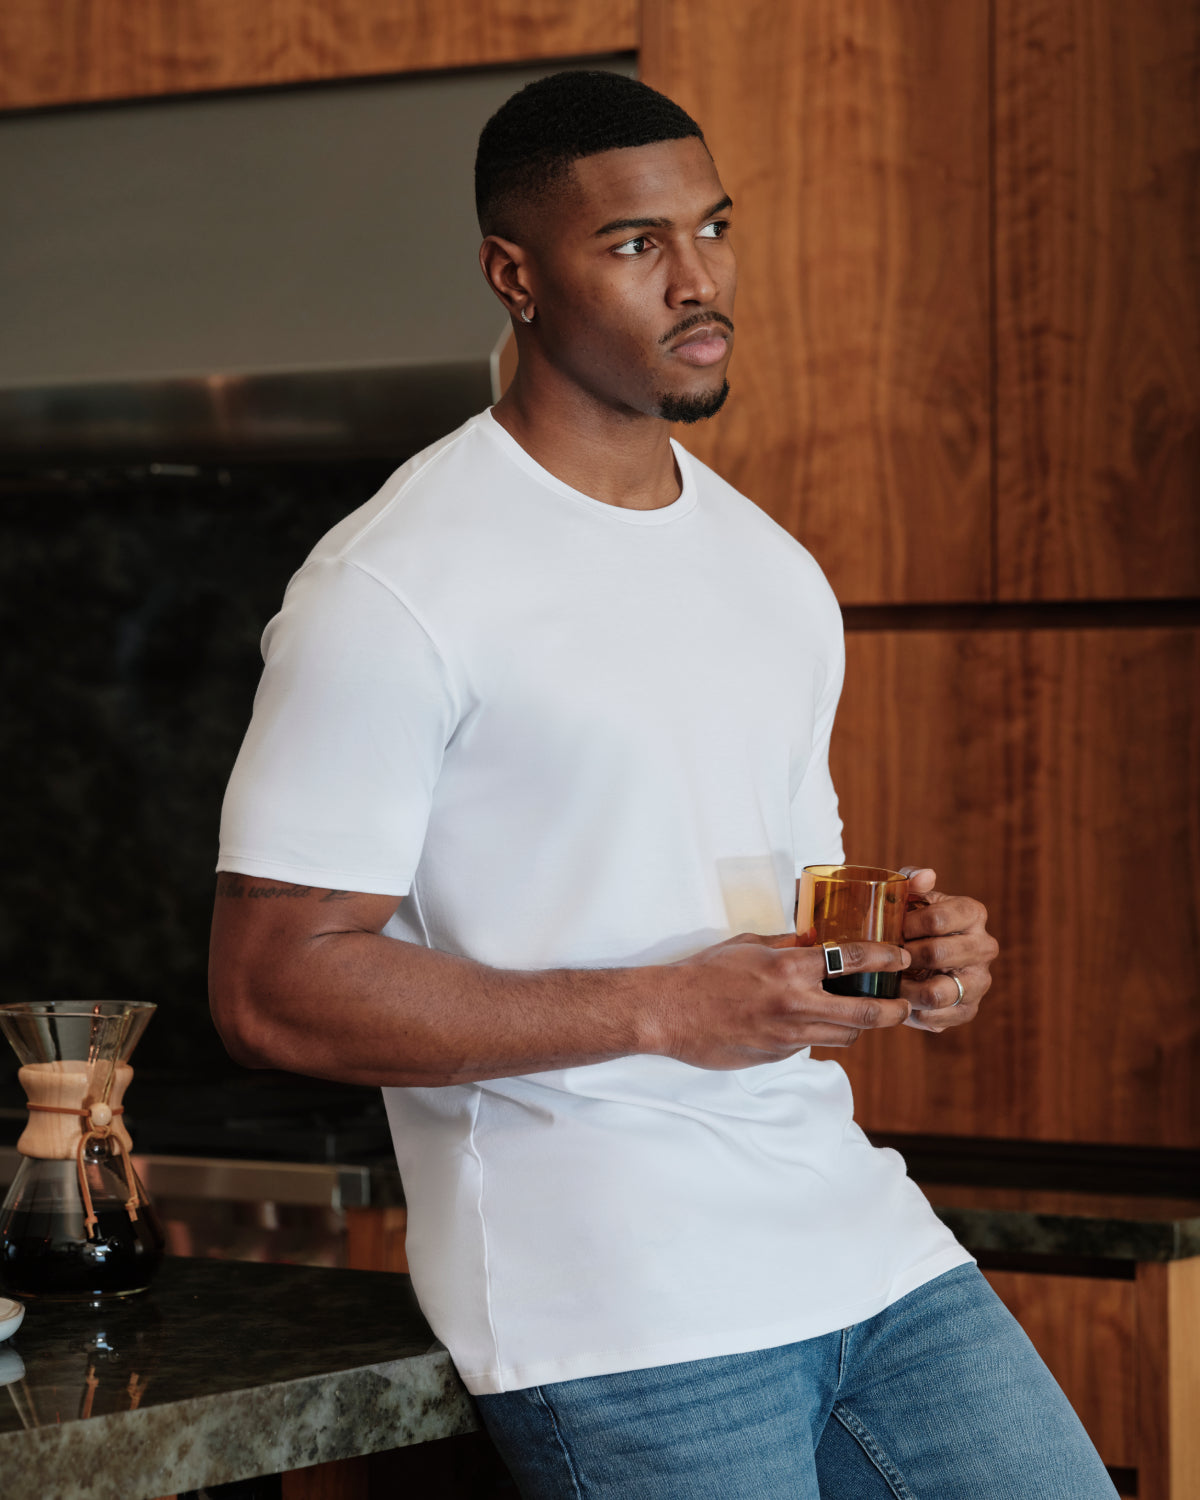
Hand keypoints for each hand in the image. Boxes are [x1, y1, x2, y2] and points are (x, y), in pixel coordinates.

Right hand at [658, 930, 911, 1068]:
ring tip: (864, 1012)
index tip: (900, 957)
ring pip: (845, 1035)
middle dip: (893, 1009)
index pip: (854, 960)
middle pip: (865, 1012)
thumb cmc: (705, 973)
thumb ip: (786, 945)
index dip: (885, 958)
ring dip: (859, 1024)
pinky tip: (812, 1021)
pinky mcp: (778, 1055)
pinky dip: (821, 1032)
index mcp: (789, 968)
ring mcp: (789, 1035)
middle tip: (904, 1004)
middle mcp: (796, 1004)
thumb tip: (814, 939)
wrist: (671, 1012)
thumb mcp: (749, 945)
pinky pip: (812, 1044)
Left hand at [897, 867, 997, 1032]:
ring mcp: (980, 980)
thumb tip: (926, 876)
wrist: (916, 958)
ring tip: (889, 982)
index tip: (889, 930)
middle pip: (937, 954)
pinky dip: (912, 1012)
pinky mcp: (968, 1010)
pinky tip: (901, 1000)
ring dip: (906, 988)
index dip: (906, 926)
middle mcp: (985, 946)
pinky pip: (938, 1018)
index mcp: (972, 913)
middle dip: (903, 957)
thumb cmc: (910, 922)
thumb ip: (912, 881)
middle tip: (884, 958)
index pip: (937, 919)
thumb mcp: (908, 897)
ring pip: (939, 991)